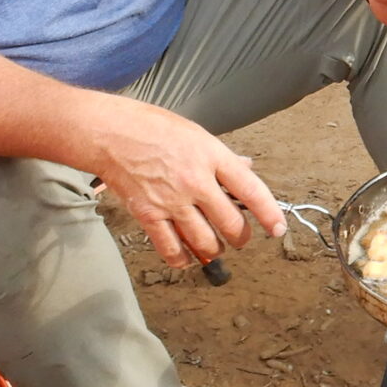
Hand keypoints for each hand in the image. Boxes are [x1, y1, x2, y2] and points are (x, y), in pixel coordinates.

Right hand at [89, 95, 284, 267]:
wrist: (110, 133)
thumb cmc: (152, 127)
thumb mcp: (196, 133)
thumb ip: (222, 157)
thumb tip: (247, 169)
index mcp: (212, 156)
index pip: (252, 190)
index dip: (269, 214)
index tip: (277, 229)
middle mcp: (196, 182)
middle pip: (232, 224)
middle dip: (241, 237)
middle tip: (239, 238)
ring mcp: (172, 201)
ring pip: (206, 242)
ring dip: (214, 250)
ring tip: (214, 246)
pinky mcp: (149, 216)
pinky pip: (172, 249)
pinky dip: (183, 259)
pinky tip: (186, 257)